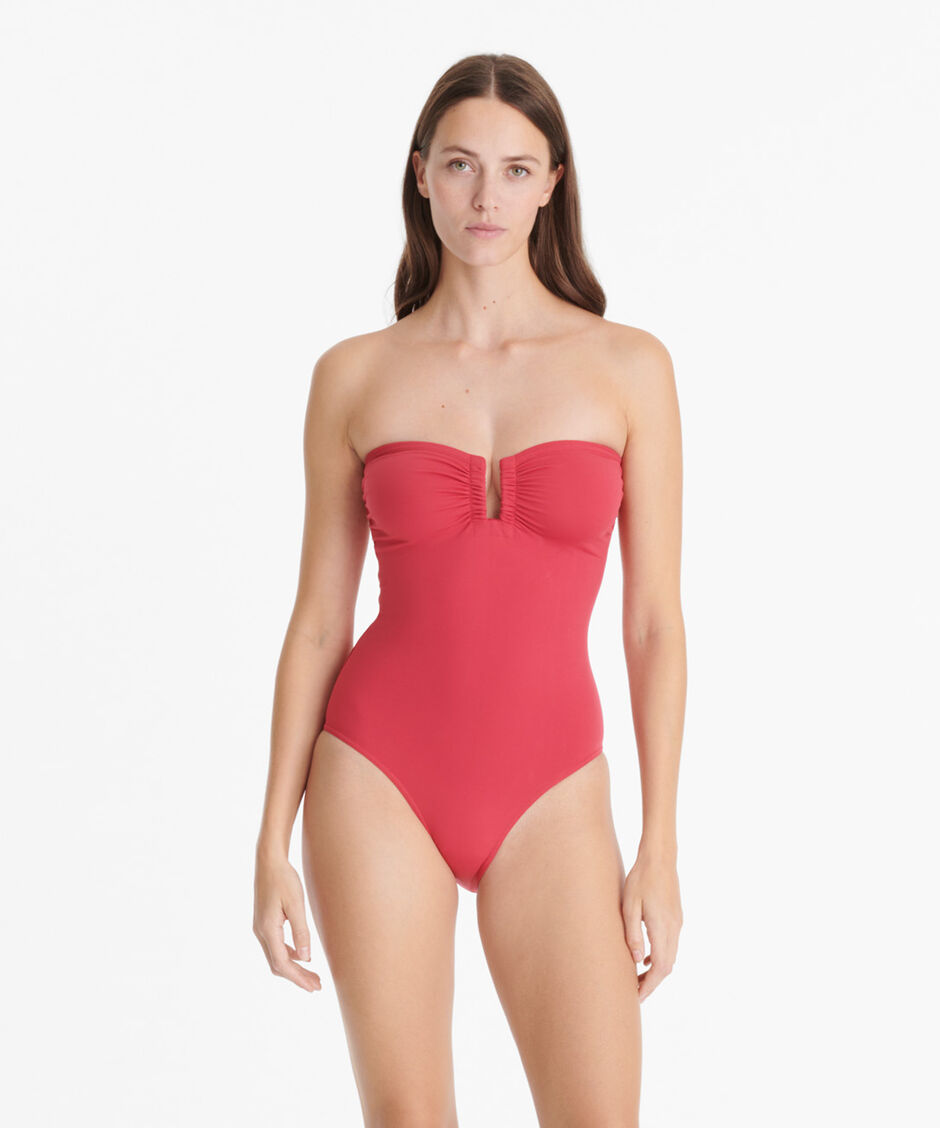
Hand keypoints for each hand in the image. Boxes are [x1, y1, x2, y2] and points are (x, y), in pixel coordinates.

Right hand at [253, 851, 321, 992]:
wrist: (269, 860)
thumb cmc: (284, 879)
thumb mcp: (296, 904)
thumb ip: (301, 931)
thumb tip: (307, 958)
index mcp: (267, 929)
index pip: (282, 963)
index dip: (298, 978)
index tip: (313, 987)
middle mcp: (260, 932)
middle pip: (277, 964)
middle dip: (297, 977)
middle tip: (316, 986)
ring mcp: (260, 927)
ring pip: (275, 956)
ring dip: (293, 967)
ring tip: (312, 975)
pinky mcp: (264, 922)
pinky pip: (275, 946)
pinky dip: (289, 955)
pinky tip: (302, 955)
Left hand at [621, 850, 681, 1002]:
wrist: (660, 857)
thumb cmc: (641, 879)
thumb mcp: (629, 906)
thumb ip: (633, 934)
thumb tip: (637, 962)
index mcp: (663, 928)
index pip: (660, 968)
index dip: (650, 985)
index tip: (637, 997)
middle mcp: (674, 929)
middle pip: (667, 966)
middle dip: (652, 982)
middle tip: (634, 992)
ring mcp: (677, 923)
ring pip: (670, 956)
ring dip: (656, 970)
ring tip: (637, 977)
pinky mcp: (676, 917)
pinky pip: (670, 944)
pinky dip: (659, 956)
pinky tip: (645, 957)